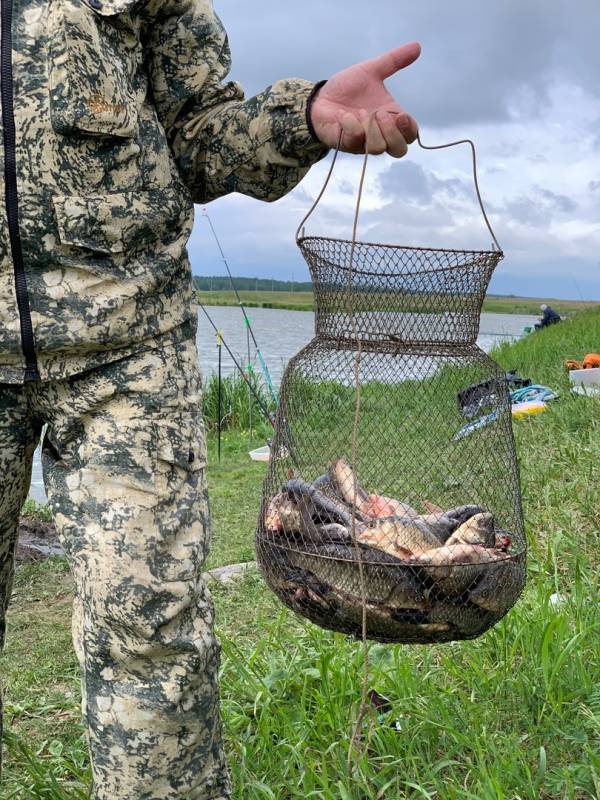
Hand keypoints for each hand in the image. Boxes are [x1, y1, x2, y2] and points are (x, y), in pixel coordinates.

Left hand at [310, 42, 420, 156]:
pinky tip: (343, 115)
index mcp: (391, 118)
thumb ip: (393, 61)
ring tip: (362, 112)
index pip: (410, 135)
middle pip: (400, 150)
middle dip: (393, 133)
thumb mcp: (371, 70)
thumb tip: (417, 46)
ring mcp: (363, 142)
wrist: (321, 97)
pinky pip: (355, 140)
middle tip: (380, 114)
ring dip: (373, 129)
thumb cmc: (347, 88)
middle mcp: (380, 134)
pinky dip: (351, 126)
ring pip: (379, 149)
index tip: (401, 115)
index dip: (410, 129)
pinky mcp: (346, 144)